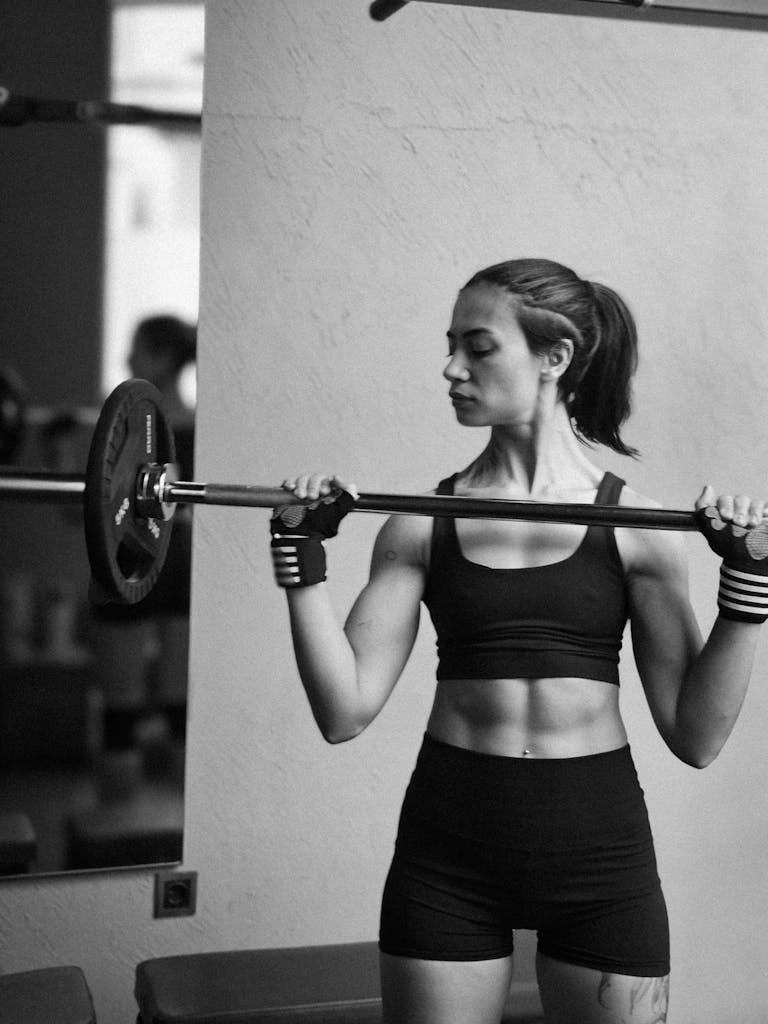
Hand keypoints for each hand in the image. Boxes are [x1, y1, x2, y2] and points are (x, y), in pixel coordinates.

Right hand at [269, 474, 357, 588]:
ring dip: (301, 485)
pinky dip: (290, 483)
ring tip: (300, 496)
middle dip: (313, 486)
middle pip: (315, 478)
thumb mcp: (340, 511)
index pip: (328, 480)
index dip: (326, 484)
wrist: (304, 535)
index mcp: (328, 492)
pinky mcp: (290, 493)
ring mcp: (303, 490)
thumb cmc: (322, 524)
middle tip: (311, 497)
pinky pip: (290, 482)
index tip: (324, 492)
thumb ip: (349, 496)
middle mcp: (316, 490)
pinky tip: (291, 488)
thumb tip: (351, 484)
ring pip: (303, 479)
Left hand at [694, 485, 767, 622]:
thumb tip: (709, 487)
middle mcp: (739, 512)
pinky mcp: (765, 518)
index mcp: (724, 513)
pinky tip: (763, 519)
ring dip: (752, 511)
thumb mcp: (711, 530)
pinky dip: (764, 510)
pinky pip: (765, 506)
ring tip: (752, 524)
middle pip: (740, 499)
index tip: (726, 517)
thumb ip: (703, 508)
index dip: (725, 505)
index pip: (725, 500)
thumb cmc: (728, 548)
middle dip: (739, 509)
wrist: (749, 563)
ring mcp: (753, 515)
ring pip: (753, 502)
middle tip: (739, 523)